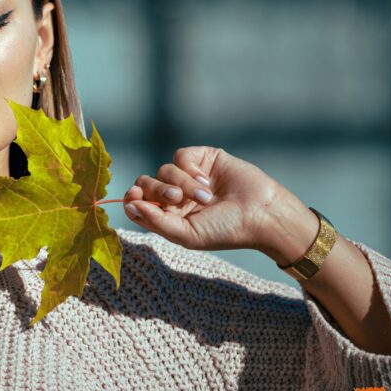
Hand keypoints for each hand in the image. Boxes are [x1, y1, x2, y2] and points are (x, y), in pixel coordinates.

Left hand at [122, 146, 317, 258]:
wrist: (260, 213)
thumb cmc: (225, 230)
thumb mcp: (187, 234)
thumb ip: (156, 221)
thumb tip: (130, 206)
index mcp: (168, 215)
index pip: (137, 203)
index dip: (131, 198)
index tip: (135, 197)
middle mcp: (175, 195)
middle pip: (146, 184)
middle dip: (157, 190)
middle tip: (177, 199)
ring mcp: (188, 176)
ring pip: (164, 170)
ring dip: (183, 184)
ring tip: (206, 198)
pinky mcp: (202, 159)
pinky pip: (181, 156)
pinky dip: (190, 168)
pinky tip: (208, 181)